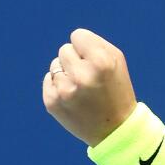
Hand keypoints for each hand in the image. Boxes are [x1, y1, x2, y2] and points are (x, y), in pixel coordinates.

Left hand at [43, 28, 137, 146]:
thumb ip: (94, 44)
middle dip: (75, 59)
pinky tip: (71, 96)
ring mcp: (64, 91)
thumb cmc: (116, 88)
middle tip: (89, 75)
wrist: (114, 128)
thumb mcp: (116, 61)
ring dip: (66, 73)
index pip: (78, 36)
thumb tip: (72, 39)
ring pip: (54, 65)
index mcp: (101, 62)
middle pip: (64, 49)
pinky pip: (47, 80)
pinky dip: (57, 85)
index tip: (94, 59)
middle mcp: (81, 75)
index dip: (86, 46)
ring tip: (81, 87)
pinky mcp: (52, 103)